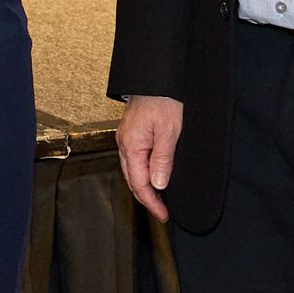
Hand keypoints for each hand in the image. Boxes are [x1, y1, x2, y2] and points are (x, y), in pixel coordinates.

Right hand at [117, 95, 183, 221]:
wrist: (154, 77)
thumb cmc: (163, 100)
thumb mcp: (169, 131)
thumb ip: (162, 159)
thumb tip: (158, 185)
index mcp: (131, 145)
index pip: (139, 183)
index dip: (151, 202)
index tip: (163, 215)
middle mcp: (124, 144)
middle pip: (132, 180)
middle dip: (146, 198)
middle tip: (162, 212)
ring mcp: (125, 138)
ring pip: (132, 171)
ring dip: (144, 187)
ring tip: (159, 199)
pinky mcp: (130, 133)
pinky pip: (133, 160)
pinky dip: (142, 173)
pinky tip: (152, 176)